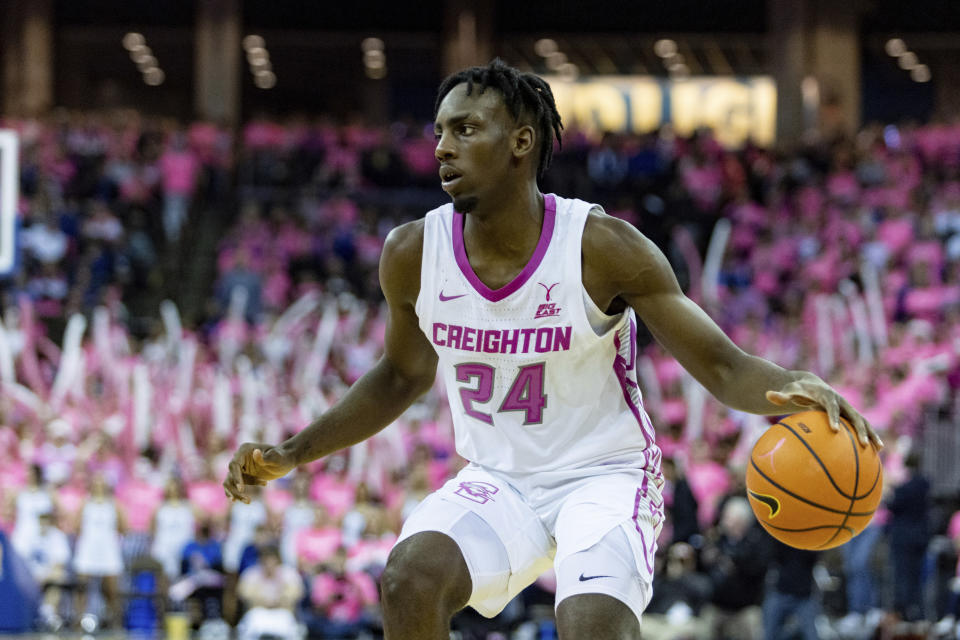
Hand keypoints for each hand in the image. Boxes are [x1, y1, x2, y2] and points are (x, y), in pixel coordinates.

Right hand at [223, 443, 294, 503]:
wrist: (286, 461)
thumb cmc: (282, 457)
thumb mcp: (275, 457)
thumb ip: (265, 458)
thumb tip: (256, 453)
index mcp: (244, 450)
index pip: (234, 465)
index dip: (236, 477)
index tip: (241, 489)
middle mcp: (239, 459)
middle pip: (230, 475)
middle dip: (235, 489)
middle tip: (247, 500)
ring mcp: (241, 468)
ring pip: (231, 483)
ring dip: (237, 494)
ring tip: (248, 501)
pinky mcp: (244, 476)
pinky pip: (237, 487)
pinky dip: (240, 494)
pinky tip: (247, 500)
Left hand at [766, 377, 883, 448]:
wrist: (810, 384)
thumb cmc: (797, 390)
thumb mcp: (788, 391)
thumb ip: (780, 394)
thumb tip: (768, 396)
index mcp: (826, 395)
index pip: (831, 406)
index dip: (833, 416)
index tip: (835, 430)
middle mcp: (840, 402)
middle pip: (854, 415)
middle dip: (859, 429)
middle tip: (863, 444)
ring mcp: (847, 408)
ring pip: (862, 421)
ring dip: (871, 434)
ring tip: (879, 449)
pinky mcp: (849, 415)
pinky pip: (860, 427)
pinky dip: (868, 437)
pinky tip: (874, 453)